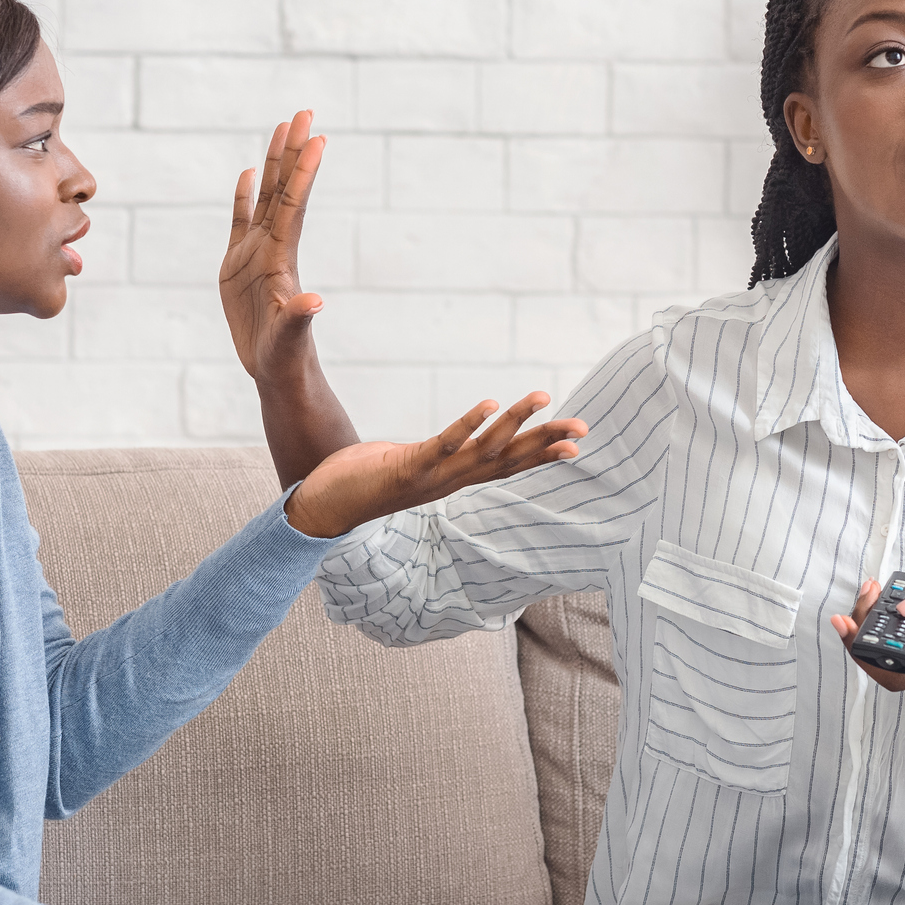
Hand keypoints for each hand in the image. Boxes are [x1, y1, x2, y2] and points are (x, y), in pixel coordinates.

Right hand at [221, 111, 325, 386]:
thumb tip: (313, 303)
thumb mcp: (289, 339)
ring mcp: (256, 254)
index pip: (294, 206)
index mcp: (282, 259)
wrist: (276, 371)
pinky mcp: (237, 266)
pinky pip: (241, 222)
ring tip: (282, 127)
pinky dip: (243, 197)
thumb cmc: (285, 358)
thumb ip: (298, 319)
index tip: (317, 138)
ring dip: (273, 164)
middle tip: (304, 112)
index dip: (303, 173)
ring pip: (265, 198)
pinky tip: (247, 174)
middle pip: (283, 190)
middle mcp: (273, 248)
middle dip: (292, 152)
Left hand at [285, 393, 587, 539]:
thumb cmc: (363, 481)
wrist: (321, 508)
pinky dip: (468, 424)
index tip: (577, 441)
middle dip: (546, 443)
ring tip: (540, 396)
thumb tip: (452, 443)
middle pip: (508, 460)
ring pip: (484, 450)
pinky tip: (489, 403)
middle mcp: (449, 481)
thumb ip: (436, 454)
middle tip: (583, 428)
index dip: (542, 454)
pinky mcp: (406, 468)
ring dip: (514, 424)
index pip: (507, 464)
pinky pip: (443, 445)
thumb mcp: (411, 463)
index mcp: (453, 477)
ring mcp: (431, 477)